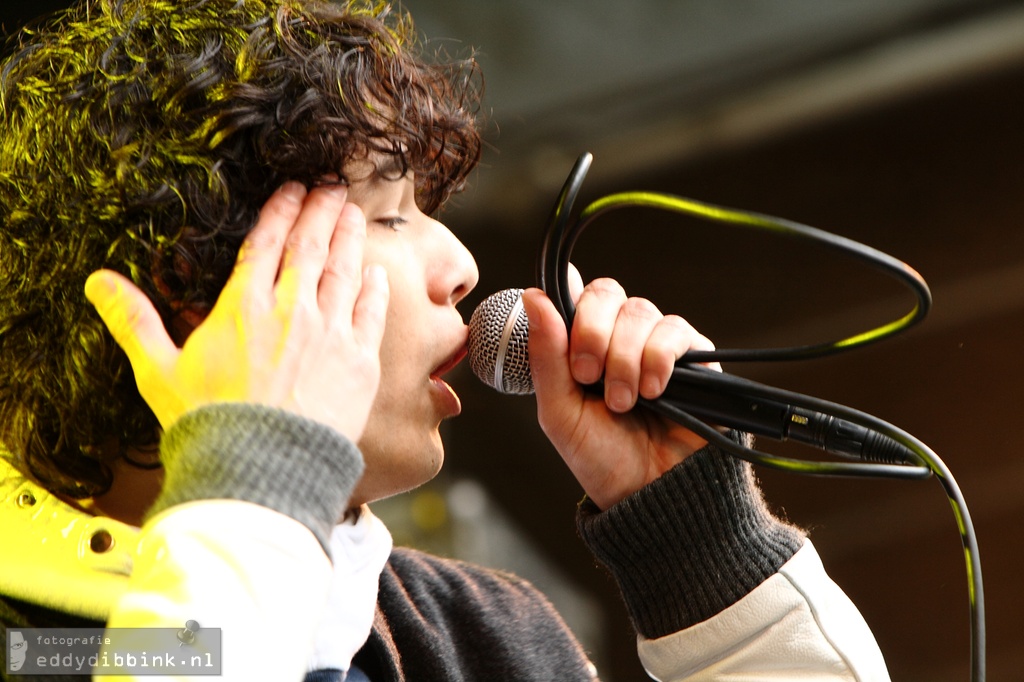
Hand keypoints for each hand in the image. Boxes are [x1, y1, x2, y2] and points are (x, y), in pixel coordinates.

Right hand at [85, 181, 388, 442]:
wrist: (261, 471)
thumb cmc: (207, 425)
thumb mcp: (158, 371)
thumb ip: (133, 321)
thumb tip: (96, 281)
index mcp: (244, 307)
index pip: (266, 244)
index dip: (281, 211)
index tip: (293, 188)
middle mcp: (292, 311)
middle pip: (311, 247)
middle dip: (322, 211)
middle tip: (332, 187)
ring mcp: (331, 334)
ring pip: (346, 272)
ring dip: (351, 239)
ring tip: (354, 215)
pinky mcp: (360, 362)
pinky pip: (372, 315)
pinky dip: (376, 290)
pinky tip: (378, 273)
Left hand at [520, 265, 718, 509]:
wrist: (650, 494)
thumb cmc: (602, 458)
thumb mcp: (559, 412)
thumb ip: (546, 356)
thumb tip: (533, 296)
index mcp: (584, 345)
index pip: (576, 294)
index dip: (569, 304)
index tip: (565, 344)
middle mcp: (620, 336)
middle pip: (606, 293)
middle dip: (592, 334)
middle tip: (588, 377)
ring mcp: (656, 343)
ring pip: (639, 311)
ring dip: (624, 357)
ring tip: (623, 402)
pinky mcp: (693, 356)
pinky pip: (674, 330)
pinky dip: (657, 358)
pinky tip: (653, 392)